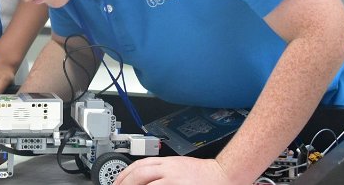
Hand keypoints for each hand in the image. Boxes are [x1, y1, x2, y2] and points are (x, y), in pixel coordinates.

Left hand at [114, 156, 229, 184]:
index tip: (119, 181)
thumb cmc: (204, 174)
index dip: (126, 173)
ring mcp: (174, 180)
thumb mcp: (180, 166)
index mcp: (168, 162)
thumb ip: (163, 170)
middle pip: (140, 172)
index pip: (140, 164)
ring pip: (146, 180)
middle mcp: (169, 169)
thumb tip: (145, 178)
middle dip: (125, 181)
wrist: (224, 175)